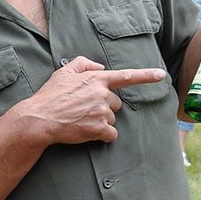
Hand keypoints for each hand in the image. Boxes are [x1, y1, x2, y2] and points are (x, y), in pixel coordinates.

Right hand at [16, 57, 166, 145]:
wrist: (40, 118)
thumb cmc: (49, 96)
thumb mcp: (63, 72)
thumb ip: (83, 64)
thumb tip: (100, 66)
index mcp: (96, 79)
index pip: (125, 76)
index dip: (146, 75)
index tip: (161, 75)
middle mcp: (102, 94)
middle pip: (115, 104)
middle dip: (103, 107)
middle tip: (83, 110)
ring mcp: (102, 111)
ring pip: (112, 119)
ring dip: (100, 122)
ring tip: (80, 120)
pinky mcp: (99, 128)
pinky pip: (110, 134)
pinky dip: (102, 135)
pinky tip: (87, 132)